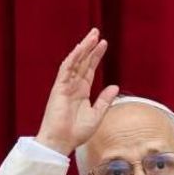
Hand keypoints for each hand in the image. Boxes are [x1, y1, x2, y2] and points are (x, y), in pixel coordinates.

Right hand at [35, 28, 119, 154]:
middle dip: (90, 47)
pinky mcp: (58, 88)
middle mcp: (73, 86)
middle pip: (82, 62)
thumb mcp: (97, 115)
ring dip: (83, 48)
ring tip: (92, 36)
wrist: (61, 142)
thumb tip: (115, 86)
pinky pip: (66, 69)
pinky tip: (81, 48)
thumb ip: (105, 100)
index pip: (89, 69)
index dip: (96, 56)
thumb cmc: (76, 132)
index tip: (104, 43)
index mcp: (81, 92)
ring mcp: (65, 86)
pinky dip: (73, 57)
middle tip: (97, 32)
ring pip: (75, 62)